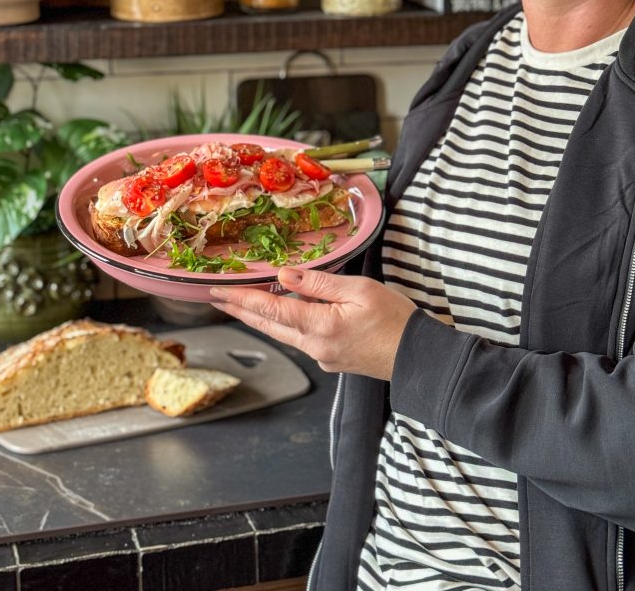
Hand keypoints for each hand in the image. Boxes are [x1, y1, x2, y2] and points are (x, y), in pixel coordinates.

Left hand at [209, 267, 416, 380]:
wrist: (417, 357)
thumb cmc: (395, 320)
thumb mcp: (359, 290)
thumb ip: (319, 283)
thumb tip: (285, 275)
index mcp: (320, 326)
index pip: (270, 309)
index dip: (241, 299)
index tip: (219, 291)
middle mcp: (315, 346)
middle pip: (268, 325)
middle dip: (240, 310)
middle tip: (217, 297)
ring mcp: (322, 356)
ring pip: (281, 334)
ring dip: (259, 318)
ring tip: (240, 305)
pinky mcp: (331, 359)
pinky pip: (299, 339)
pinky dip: (283, 325)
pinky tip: (281, 315)